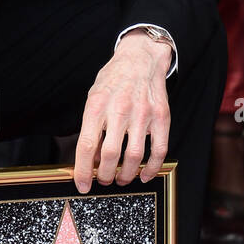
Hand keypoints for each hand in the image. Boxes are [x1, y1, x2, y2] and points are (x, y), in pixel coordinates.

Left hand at [74, 31, 171, 192]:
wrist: (141, 59)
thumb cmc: (114, 80)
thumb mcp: (94, 98)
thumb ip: (91, 127)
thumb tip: (91, 159)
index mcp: (97, 105)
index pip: (87, 145)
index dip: (83, 171)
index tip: (82, 185)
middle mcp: (120, 109)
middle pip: (110, 154)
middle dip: (104, 175)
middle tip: (103, 180)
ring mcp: (143, 113)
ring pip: (133, 156)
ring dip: (126, 175)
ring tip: (121, 178)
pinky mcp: (161, 117)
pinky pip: (159, 150)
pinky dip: (151, 168)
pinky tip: (144, 174)